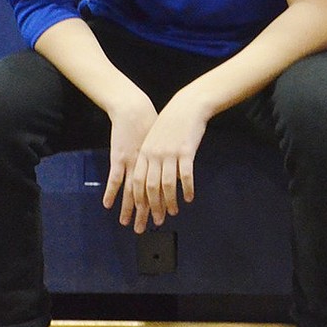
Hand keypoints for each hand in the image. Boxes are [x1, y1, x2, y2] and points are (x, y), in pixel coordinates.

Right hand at [102, 89, 158, 225]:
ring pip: (133, 190)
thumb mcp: (165, 140)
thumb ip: (168, 157)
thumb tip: (175, 171)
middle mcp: (147, 165)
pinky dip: (111, 193)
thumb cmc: (151, 123)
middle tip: (152, 227)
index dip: (163, 203)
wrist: (136, 109)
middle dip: (150, 211)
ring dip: (131, 208)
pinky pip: (115, 178)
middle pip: (149, 193)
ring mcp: (132, 162)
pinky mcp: (119, 156)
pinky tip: (108, 206)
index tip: (165, 217)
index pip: (162, 188)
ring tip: (128, 224)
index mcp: (159, 161)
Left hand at [129, 90, 208, 233]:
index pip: (137, 181)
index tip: (141, 212)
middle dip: (152, 207)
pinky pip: (186, 175)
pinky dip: (187, 189)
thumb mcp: (155, 138)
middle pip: (150, 187)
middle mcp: (154, 155)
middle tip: (157, 220)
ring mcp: (170, 153)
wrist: (187, 106)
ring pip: (167, 184)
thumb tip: (151, 177)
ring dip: (170, 201)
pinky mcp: (186, 151)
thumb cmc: (172, 123)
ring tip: (174, 212)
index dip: (138, 200)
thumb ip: (151, 157)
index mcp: (145, 152)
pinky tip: (189, 198)